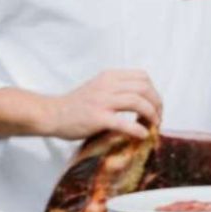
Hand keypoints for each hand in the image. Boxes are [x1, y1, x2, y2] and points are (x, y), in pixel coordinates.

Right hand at [43, 69, 162, 139]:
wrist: (52, 114)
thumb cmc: (77, 104)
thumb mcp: (100, 88)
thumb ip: (119, 89)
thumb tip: (145, 101)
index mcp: (110, 76)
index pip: (143, 77)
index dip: (154, 92)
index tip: (156, 105)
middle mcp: (107, 85)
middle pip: (145, 89)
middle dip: (157, 104)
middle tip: (158, 118)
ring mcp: (102, 101)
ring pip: (138, 102)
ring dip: (152, 115)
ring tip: (153, 126)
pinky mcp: (97, 118)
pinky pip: (124, 123)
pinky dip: (138, 129)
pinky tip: (142, 135)